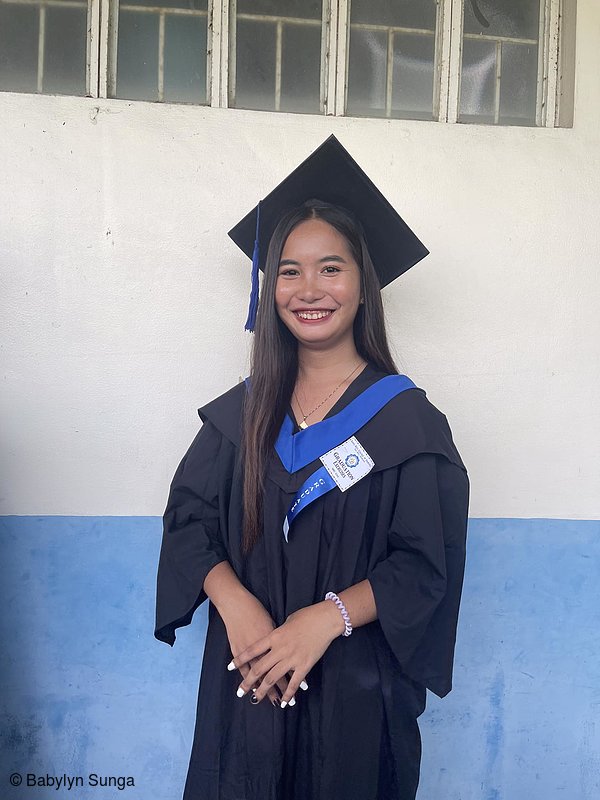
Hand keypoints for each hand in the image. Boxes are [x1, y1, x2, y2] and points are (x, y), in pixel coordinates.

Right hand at [219, 590, 288, 706]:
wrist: (239, 604)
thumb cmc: (259, 610)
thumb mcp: (278, 621)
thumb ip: (283, 634)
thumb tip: (289, 643)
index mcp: (280, 641)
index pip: (290, 663)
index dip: (295, 677)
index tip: (302, 689)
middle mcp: (268, 648)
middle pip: (276, 673)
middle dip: (279, 689)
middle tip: (281, 703)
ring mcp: (253, 650)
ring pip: (261, 674)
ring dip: (262, 688)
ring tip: (264, 699)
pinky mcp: (239, 648)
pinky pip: (246, 665)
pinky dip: (247, 675)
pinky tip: (249, 684)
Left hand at [230, 601, 343, 706]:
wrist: (325, 619)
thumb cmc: (307, 616)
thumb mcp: (287, 621)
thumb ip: (278, 633)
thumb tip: (274, 638)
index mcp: (274, 636)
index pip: (252, 650)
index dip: (240, 659)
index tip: (230, 667)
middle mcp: (280, 649)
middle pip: (259, 668)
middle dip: (248, 682)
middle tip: (240, 692)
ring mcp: (292, 658)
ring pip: (273, 678)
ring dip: (263, 690)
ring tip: (256, 699)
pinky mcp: (304, 665)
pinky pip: (293, 683)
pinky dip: (288, 694)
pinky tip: (283, 702)